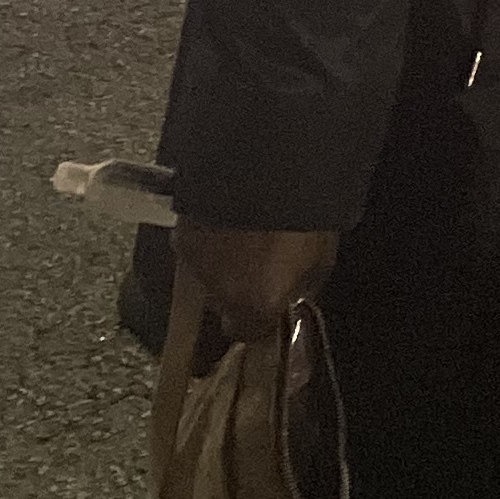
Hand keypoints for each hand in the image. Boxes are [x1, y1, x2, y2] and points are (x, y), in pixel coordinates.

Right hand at [173, 223, 336, 339]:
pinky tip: (226, 211)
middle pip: (222, 301)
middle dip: (237, 286)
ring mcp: (194, 261)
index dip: (256, 318)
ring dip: (221, 258)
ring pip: (206, 271)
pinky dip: (208, 232)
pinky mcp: (179, 230)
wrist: (269, 166)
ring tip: (243, 229)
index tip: (266, 302)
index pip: (246, 332)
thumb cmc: (304, 215)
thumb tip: (291, 292)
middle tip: (258, 259)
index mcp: (254, 304)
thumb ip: (302, 285)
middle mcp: (217, 291)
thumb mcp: (320, 258)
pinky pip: (195, 241)